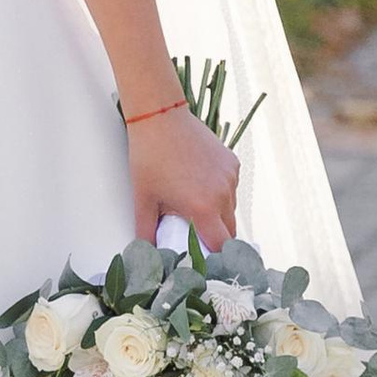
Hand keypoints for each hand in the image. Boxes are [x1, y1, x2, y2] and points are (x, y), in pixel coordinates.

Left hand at [128, 103, 240, 251]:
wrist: (160, 117)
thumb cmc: (149, 158)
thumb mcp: (143, 199)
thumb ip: (146, 232)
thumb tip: (145, 254)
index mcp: (203, 208)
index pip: (221, 246)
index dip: (214, 257)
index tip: (205, 260)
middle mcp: (223, 194)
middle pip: (229, 230)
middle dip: (216, 237)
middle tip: (196, 236)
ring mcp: (230, 177)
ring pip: (230, 208)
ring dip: (217, 214)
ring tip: (193, 205)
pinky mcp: (232, 162)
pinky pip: (231, 188)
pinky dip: (220, 193)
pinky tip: (199, 183)